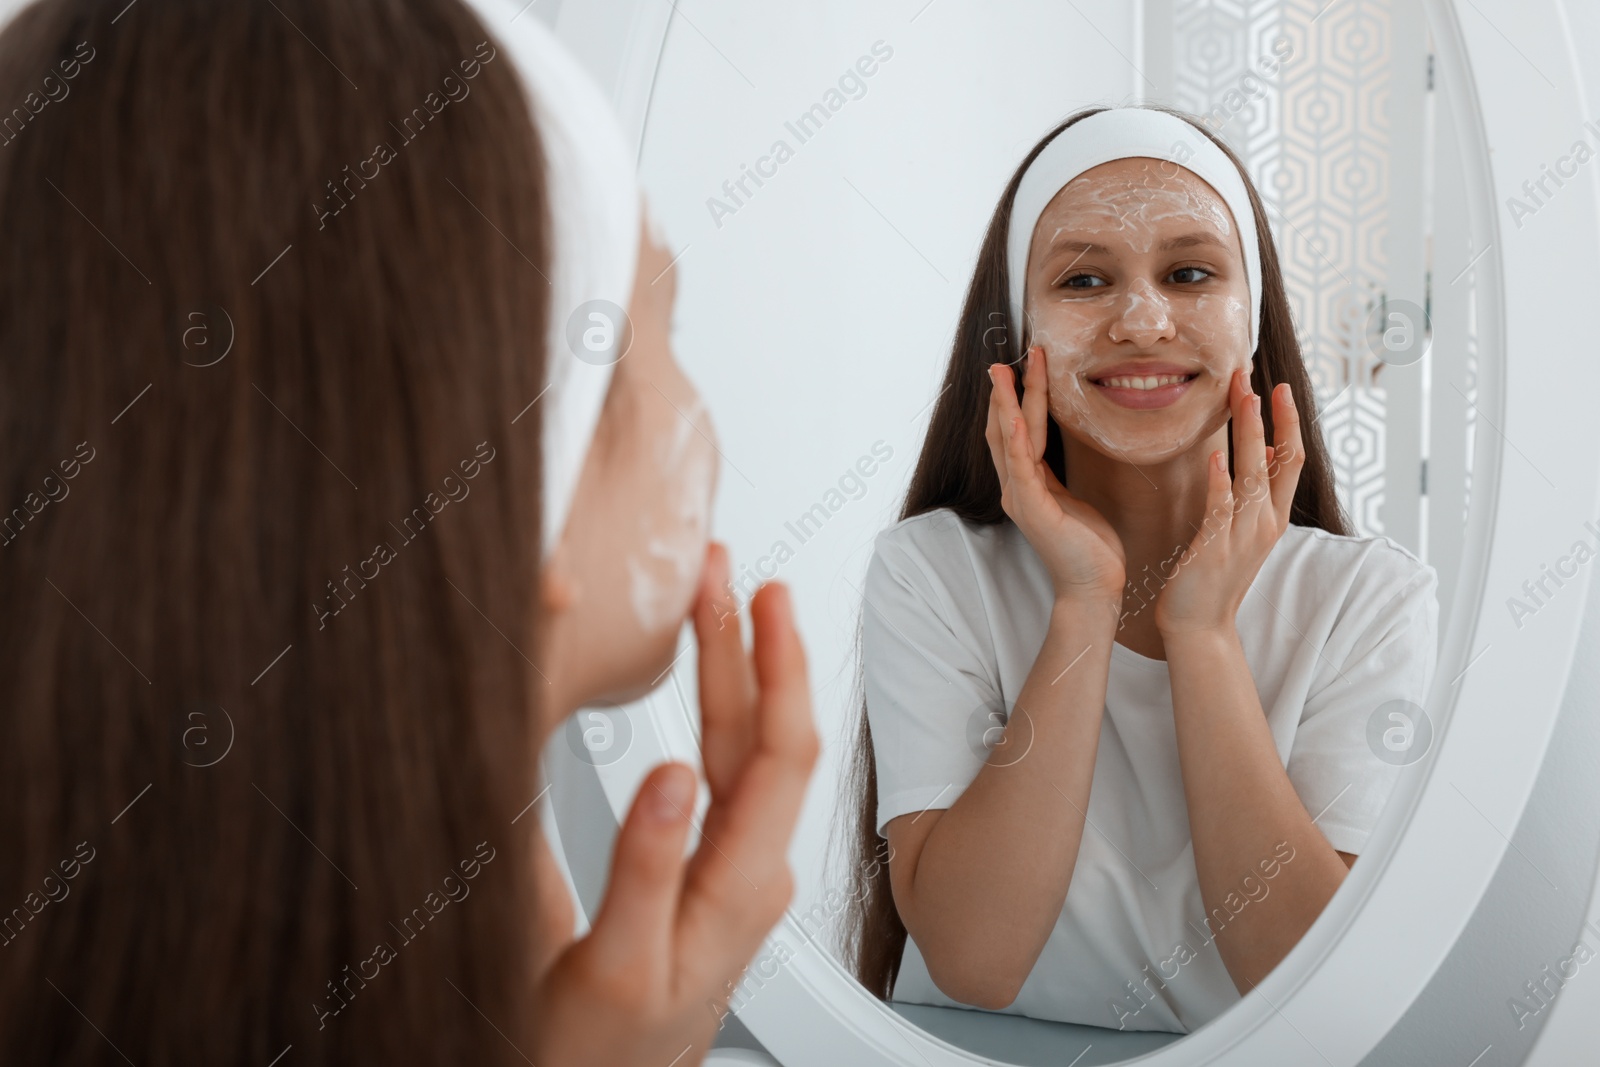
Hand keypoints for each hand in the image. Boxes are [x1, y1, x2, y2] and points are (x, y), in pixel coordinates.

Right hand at [532, 541, 818, 1065]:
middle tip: (722, 570)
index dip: (776, 665)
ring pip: (744, 750)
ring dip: (735, 671)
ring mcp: (733, 870)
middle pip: (764, 735)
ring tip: (716, 602)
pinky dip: (716, 712)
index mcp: (738, 887)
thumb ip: (643, 868)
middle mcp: (750, 871)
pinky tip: (706, 686)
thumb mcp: (615, 961)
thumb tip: (669, 770)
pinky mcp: (708, 872)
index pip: (779, 753)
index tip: (763, 596)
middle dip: (749, 644)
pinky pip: (727, 774)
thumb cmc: (600, 1049)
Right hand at [986, 346, 1125, 600]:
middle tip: (1002, 360)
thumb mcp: (1072, 499)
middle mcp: (1015, 488)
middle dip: (1005, 392)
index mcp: (1026, 484)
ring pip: (1009, 440)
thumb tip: (1059, 451)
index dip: (1013, 400)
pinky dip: (1016, 438)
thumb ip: (1057, 475)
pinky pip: (1021, 466)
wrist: (1094, 586)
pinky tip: (1014, 415)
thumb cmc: (1089, 546)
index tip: (1020, 367)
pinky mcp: (1033, 509)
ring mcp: (1020, 498)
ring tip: (1005, 373)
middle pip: (1003, 429)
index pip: (1014, 432)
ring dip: (1007, 403)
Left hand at [1153, 370, 1305, 634]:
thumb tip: (1254, 458)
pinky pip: (1221, 509)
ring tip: (1244, 398)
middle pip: (1280, 460)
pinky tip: (1214, 457)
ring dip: (1249, 435)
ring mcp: (1243, 536)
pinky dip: (1220, 482)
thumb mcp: (1238, 530)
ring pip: (1253, 476)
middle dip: (1272, 417)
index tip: (1279, 388)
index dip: (1288, 423)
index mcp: (1272, 517)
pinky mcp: (1215, 549)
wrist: (1200, 625)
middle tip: (1259, 377)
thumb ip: (1248, 497)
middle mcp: (1265, 523)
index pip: (1291, 460)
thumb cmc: (1213, 576)